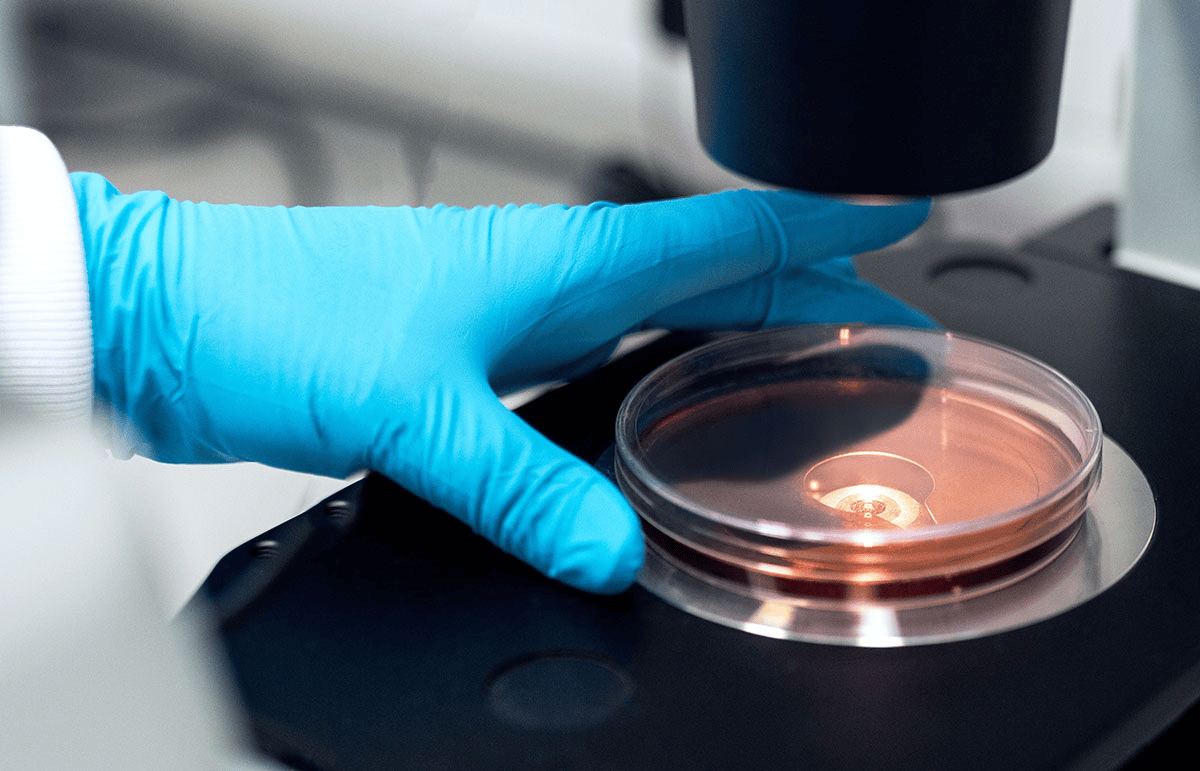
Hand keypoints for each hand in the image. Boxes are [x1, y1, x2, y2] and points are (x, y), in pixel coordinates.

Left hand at [74, 175, 929, 592]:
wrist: (170, 322)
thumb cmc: (269, 313)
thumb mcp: (407, 404)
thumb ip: (514, 482)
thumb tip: (610, 551)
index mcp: (556, 261)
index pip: (720, 230)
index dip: (817, 223)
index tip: (895, 214)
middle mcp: (548, 280)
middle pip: (712, 274)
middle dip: (808, 288)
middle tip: (887, 315)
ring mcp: (514, 317)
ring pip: (661, 316)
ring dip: (739, 329)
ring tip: (808, 358)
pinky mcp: (476, 362)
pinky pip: (601, 361)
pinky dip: (656, 376)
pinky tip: (667, 411)